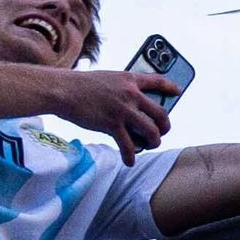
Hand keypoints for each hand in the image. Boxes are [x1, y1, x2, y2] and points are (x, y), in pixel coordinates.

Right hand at [53, 66, 181, 157]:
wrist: (62, 90)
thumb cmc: (79, 85)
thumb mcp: (106, 79)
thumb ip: (121, 89)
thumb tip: (130, 106)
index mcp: (129, 79)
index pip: (157, 81)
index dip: (170, 86)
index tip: (177, 91)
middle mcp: (131, 94)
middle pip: (161, 113)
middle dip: (165, 126)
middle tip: (162, 131)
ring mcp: (123, 110)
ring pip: (151, 131)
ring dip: (154, 142)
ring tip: (149, 145)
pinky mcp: (112, 124)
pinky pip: (128, 145)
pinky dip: (130, 156)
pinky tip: (130, 161)